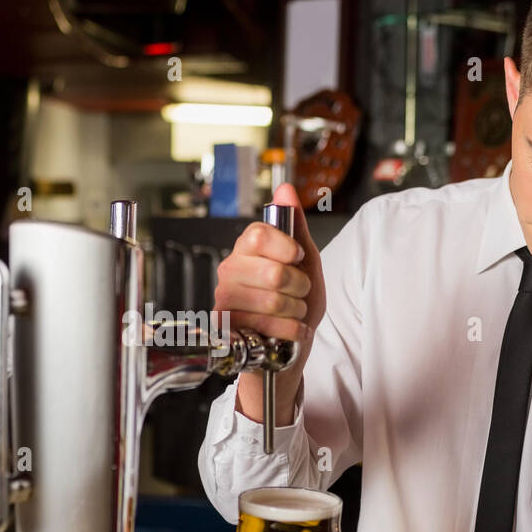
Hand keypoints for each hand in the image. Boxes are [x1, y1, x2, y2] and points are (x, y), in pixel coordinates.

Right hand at [214, 183, 325, 424]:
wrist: (289, 343)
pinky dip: (292, 330)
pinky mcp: (228, 327)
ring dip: (297, 310)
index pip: (259, 234)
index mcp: (246, 248)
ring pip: (275, 300)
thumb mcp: (305, 259)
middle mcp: (230, 270)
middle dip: (300, 286)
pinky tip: (289, 330)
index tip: (297, 258)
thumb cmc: (296, 300)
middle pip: (273, 271)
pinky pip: (270, 325)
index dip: (286, 248)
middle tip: (298, 292)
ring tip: (293, 312)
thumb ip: (295, 225)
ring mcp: (225, 299)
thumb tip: (286, 188)